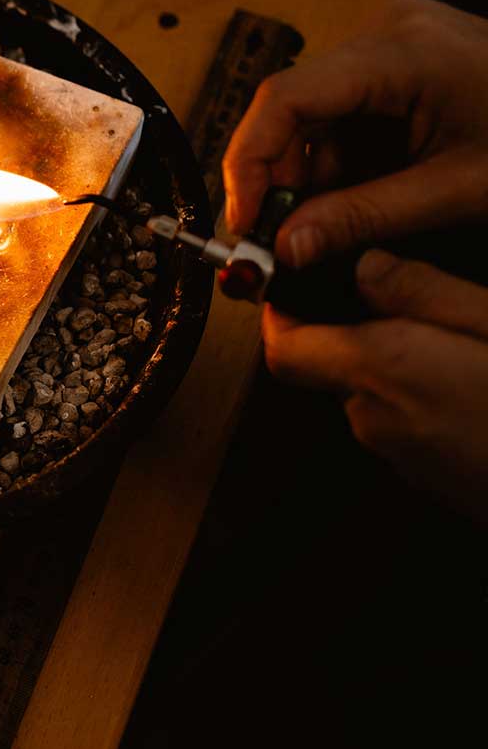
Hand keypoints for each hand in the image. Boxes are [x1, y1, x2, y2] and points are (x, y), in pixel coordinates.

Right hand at [223, 0, 487, 266]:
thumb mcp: (456, 191)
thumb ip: (362, 217)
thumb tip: (287, 246)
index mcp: (400, 51)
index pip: (285, 99)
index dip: (249, 164)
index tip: (242, 222)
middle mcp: (384, 31)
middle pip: (292, 108)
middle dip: (281, 179)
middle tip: (276, 240)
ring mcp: (388, 42)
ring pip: (312, 117)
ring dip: (311, 176)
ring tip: (326, 226)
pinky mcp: (394, 61)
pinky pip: (340, 114)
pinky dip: (339, 162)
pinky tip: (353, 196)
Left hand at [263, 249, 487, 525]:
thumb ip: (425, 293)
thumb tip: (368, 267)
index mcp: (386, 370)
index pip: (285, 347)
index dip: (280, 314)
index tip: (295, 284)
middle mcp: (378, 419)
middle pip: (330, 366)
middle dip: (359, 330)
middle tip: (417, 304)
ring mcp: (403, 458)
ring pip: (373, 394)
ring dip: (399, 365)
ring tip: (465, 346)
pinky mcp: (431, 482)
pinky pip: (406, 424)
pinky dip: (425, 398)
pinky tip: (478, 388)